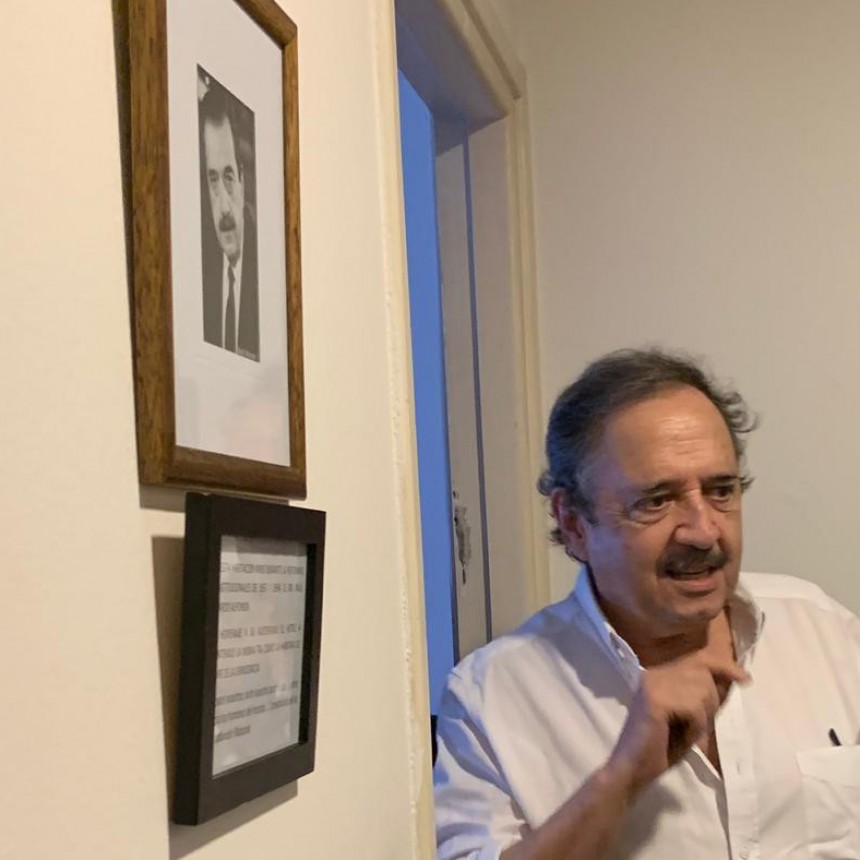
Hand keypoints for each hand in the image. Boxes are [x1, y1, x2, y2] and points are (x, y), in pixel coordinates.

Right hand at [606, 654, 748, 793]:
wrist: (632, 770)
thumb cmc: (661, 749)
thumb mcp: (689, 720)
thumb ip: (705, 699)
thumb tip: (731, 680)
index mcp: (660, 675)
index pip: (699, 659)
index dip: (724, 666)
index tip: (745, 679)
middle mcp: (655, 673)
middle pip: (704, 673)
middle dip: (710, 701)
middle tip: (695, 726)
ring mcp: (654, 683)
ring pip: (701, 689)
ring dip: (701, 716)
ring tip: (684, 732)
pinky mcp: (655, 698)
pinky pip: (693, 707)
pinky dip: (695, 726)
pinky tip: (681, 736)